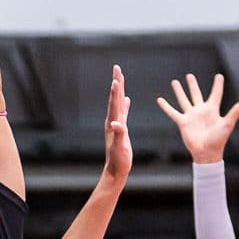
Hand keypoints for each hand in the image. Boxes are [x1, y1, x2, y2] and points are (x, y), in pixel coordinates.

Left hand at [100, 64, 130, 184]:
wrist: (115, 170)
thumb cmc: (118, 160)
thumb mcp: (119, 147)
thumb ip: (119, 134)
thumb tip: (116, 123)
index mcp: (113, 123)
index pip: (114, 103)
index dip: (116, 90)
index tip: (116, 77)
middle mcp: (112, 121)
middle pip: (114, 98)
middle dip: (116, 83)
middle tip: (116, 68)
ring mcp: (116, 124)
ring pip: (117, 103)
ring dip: (119, 90)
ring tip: (120, 78)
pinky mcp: (120, 129)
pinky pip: (122, 112)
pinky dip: (124, 104)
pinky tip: (126, 99)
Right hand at [155, 71, 238, 164]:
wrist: (207, 153)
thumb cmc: (219, 140)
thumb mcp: (228, 124)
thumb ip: (235, 112)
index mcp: (212, 110)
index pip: (216, 94)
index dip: (218, 85)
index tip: (219, 76)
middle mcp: (201, 111)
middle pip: (196, 94)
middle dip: (193, 85)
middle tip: (189, 75)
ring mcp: (191, 116)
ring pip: (184, 100)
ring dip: (179, 91)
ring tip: (175, 82)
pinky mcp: (183, 123)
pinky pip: (173, 113)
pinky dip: (166, 107)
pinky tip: (160, 100)